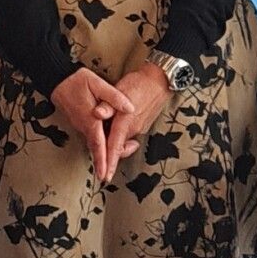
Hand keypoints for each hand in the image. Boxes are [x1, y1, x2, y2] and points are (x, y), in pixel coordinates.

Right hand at [50, 65, 135, 182]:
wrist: (57, 79)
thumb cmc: (76, 80)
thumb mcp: (97, 83)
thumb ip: (114, 97)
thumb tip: (129, 108)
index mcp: (90, 119)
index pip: (99, 143)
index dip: (103, 160)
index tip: (104, 174)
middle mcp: (84, 125)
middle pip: (96, 148)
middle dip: (101, 163)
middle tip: (106, 176)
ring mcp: (80, 124)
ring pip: (93, 143)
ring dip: (100, 155)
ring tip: (107, 166)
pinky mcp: (80, 122)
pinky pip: (91, 137)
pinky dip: (98, 145)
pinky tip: (103, 147)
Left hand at [101, 56, 171, 178]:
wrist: (160, 80)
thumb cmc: (138, 84)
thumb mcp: (119, 91)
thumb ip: (107, 105)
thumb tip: (96, 114)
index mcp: (125, 122)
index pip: (114, 147)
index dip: (108, 163)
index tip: (104, 177)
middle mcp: (133, 129)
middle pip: (117, 147)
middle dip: (108, 155)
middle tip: (99, 161)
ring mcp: (139, 128)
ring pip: (122, 141)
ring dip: (114, 143)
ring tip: (104, 138)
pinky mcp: (143, 125)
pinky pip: (128, 134)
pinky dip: (120, 135)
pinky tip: (115, 127)